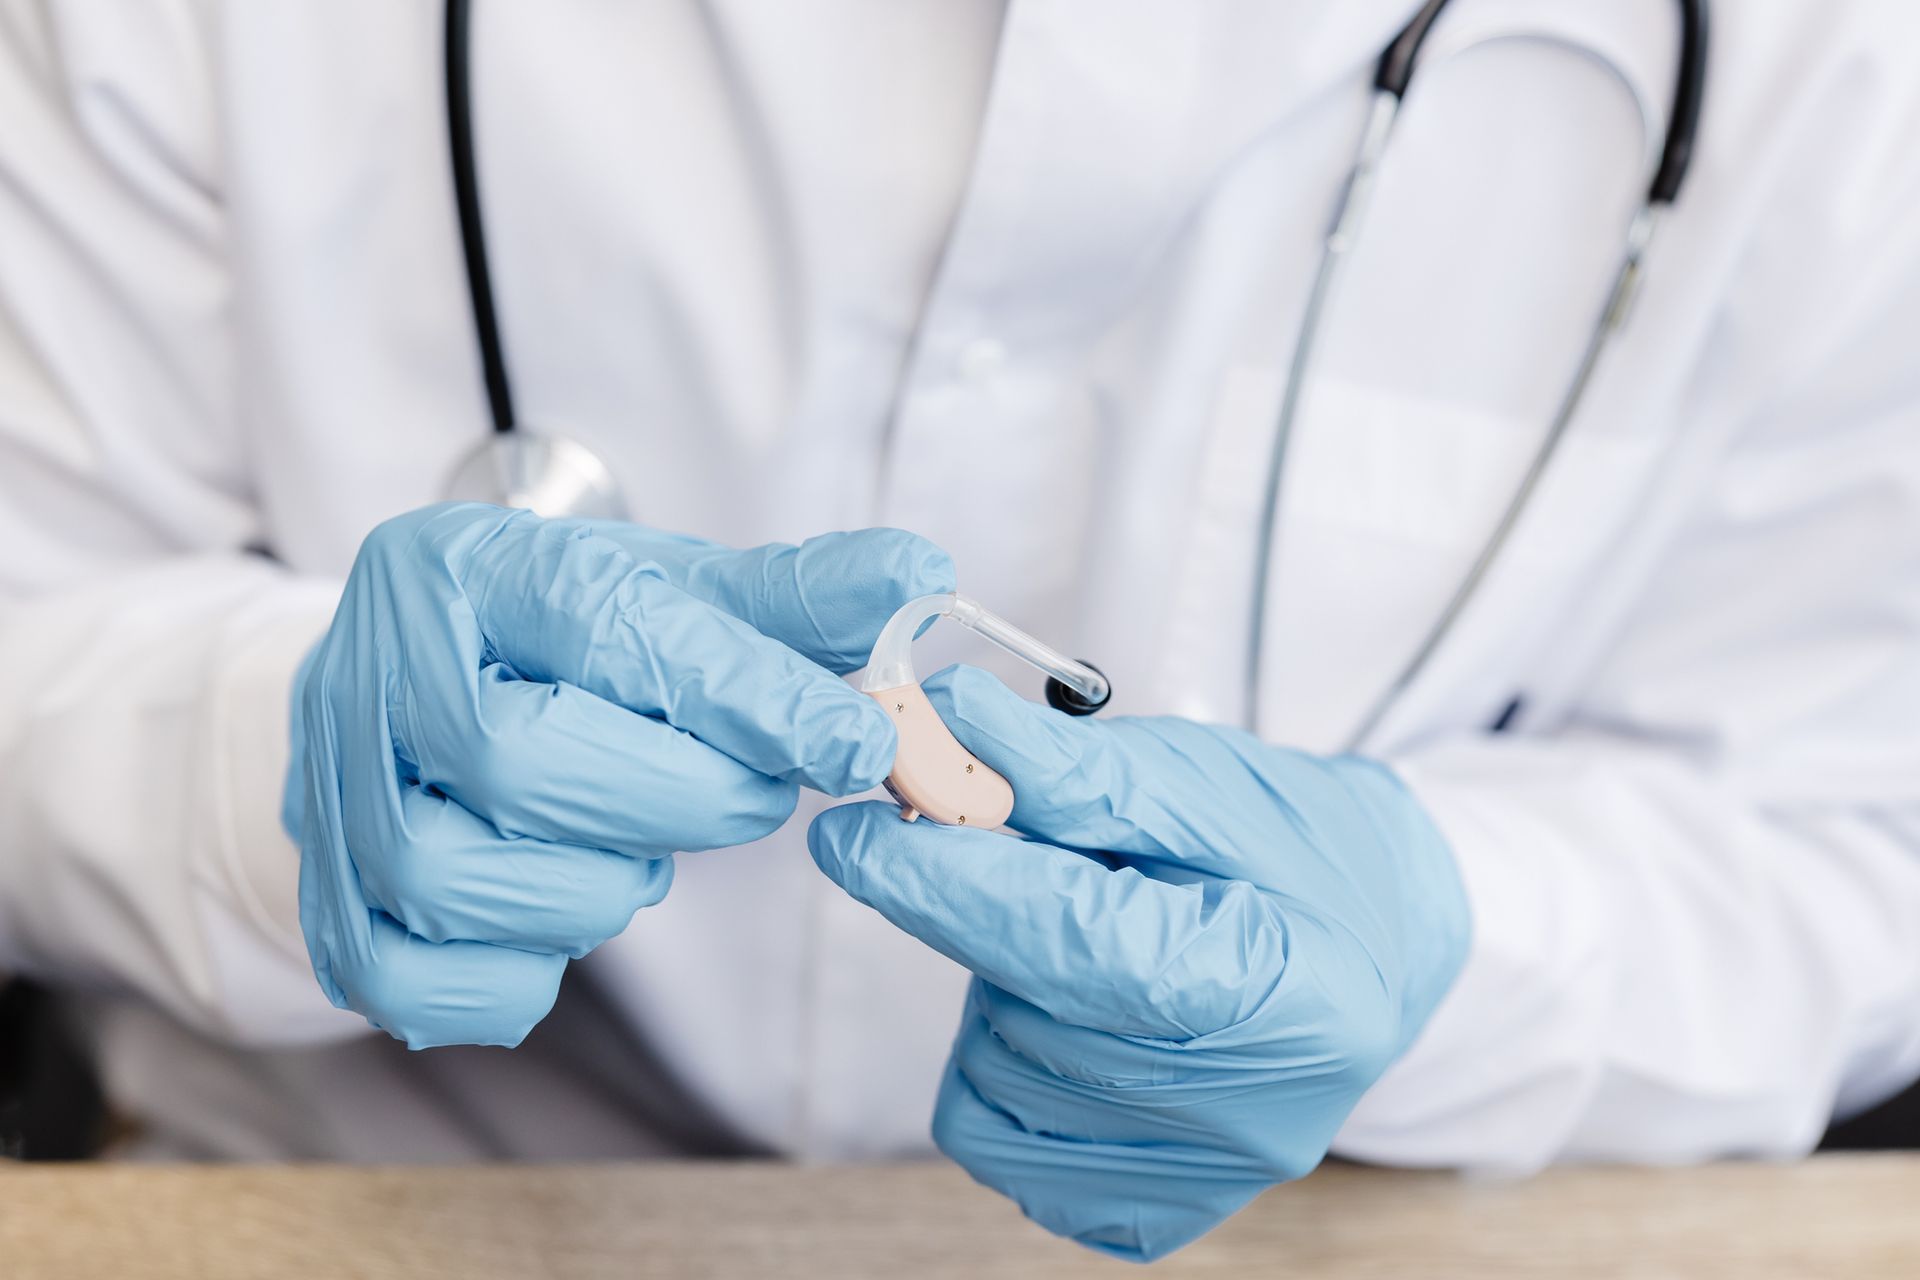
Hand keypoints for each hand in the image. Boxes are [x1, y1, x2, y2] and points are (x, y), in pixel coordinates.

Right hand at [286, 502, 950, 1047]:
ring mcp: (328, 795)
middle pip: (519, 757)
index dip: (748, 692)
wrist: (417, 688)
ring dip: (594, 890)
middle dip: (674, 798)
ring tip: (640, 854)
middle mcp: (372, 671)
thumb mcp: (675, 593)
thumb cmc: (565, 642)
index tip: (858, 741)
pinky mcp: (321, 905)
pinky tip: (563, 922)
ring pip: (455, 876)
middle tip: (751, 798)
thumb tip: (923, 574)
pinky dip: (513, 977)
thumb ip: (796, 599)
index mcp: (466, 566)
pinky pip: (407, 983)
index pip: (606, 623)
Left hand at [809, 666, 1469, 1260]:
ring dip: (1002, 987)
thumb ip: (1069, 768)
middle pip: (1030, 1011)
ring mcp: (1196, 1178)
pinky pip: (994, 1137)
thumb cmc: (1292, 851)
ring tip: (1087, 938)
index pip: (1083, 943)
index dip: (954, 882)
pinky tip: (1068, 1011)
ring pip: (994, 1075)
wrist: (1370, 943)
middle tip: (1019, 853)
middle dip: (985, 915)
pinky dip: (999, 1061)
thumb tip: (943, 724)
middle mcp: (1250, 1115)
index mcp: (1285, 992)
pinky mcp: (1142, 1214)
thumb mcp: (1196, 782)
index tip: (854, 831)